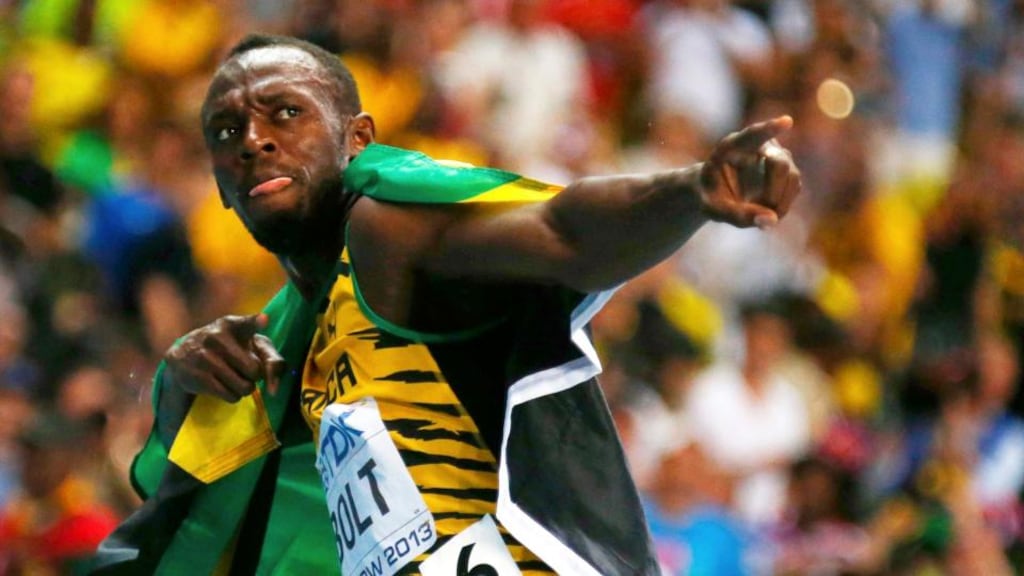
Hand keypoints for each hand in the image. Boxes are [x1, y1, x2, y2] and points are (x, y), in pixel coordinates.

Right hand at [164, 313, 285, 401]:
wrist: (185, 353)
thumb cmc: (230, 348)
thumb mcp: (249, 343)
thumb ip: (272, 360)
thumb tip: (274, 389)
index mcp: (232, 325)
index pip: (247, 323)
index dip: (257, 322)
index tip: (264, 319)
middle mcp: (217, 338)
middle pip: (254, 370)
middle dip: (255, 376)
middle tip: (245, 370)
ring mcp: (205, 357)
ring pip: (244, 386)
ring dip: (245, 388)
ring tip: (235, 378)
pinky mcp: (198, 376)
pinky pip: (230, 396)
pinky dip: (234, 395)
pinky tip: (226, 385)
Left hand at [698, 115, 800, 228]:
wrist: (716, 190)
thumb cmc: (711, 194)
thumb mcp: (713, 208)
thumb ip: (736, 214)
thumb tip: (772, 220)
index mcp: (732, 146)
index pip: (752, 134)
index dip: (769, 129)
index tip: (786, 122)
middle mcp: (759, 145)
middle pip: (780, 163)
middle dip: (773, 192)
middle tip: (762, 214)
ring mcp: (777, 155)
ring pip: (792, 177)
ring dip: (779, 203)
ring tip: (758, 217)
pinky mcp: (787, 170)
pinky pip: (794, 187)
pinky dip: (782, 206)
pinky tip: (765, 213)